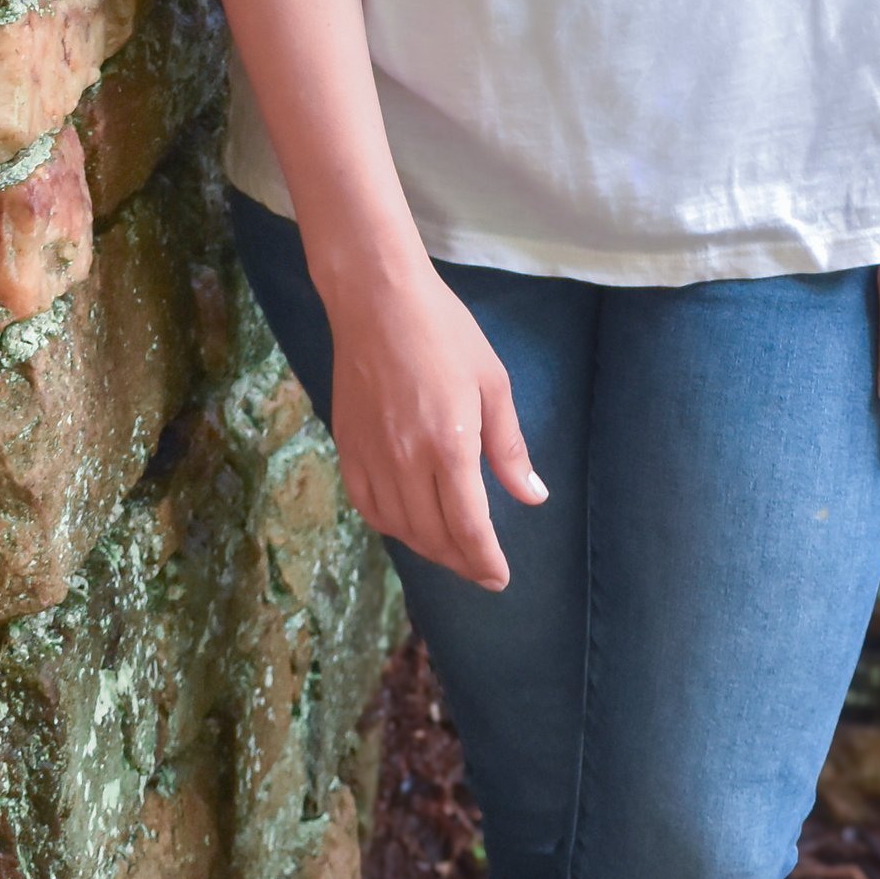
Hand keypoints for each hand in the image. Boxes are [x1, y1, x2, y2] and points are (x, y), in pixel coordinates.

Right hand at [319, 250, 545, 589]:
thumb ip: (509, 448)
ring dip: (429, 549)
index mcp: (449, 445)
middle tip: (481, 568)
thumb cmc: (444, 333)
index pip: (468, 526)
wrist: (376, 300)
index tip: (499, 578)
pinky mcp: (347, 447)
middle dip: (461, 561)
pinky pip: (368, 506)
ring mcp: (371, 456)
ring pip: (400, 527)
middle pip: (433, 535)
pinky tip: (409, 524)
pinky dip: (391, 526)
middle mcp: (406, 461)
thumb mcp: (493, 383)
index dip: (485, 560)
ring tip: (452, 551)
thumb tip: (532, 497)